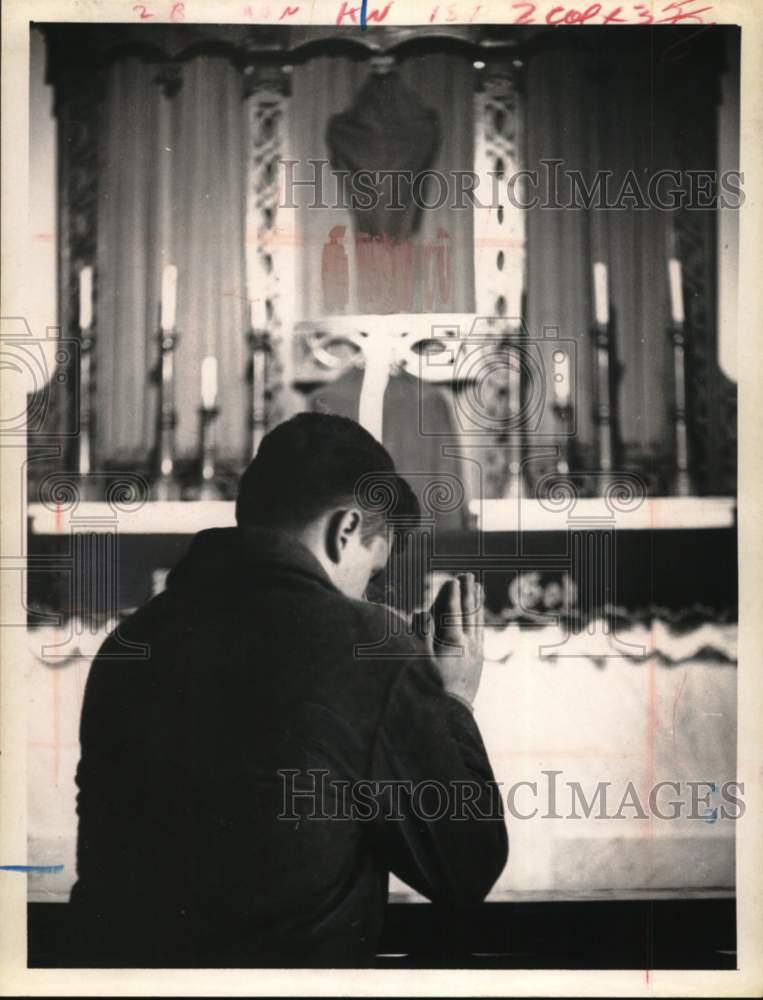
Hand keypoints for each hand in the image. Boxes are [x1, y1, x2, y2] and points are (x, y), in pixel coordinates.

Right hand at [412, 573, 483, 708]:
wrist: (452, 713)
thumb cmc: (432, 686)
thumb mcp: (422, 660)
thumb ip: (423, 634)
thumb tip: (422, 612)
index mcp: (454, 642)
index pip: (454, 612)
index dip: (453, 594)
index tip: (454, 579)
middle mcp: (469, 643)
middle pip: (470, 612)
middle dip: (468, 592)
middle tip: (468, 575)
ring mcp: (476, 651)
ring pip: (477, 621)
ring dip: (477, 603)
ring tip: (478, 587)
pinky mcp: (478, 659)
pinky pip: (480, 633)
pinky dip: (479, 620)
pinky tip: (478, 616)